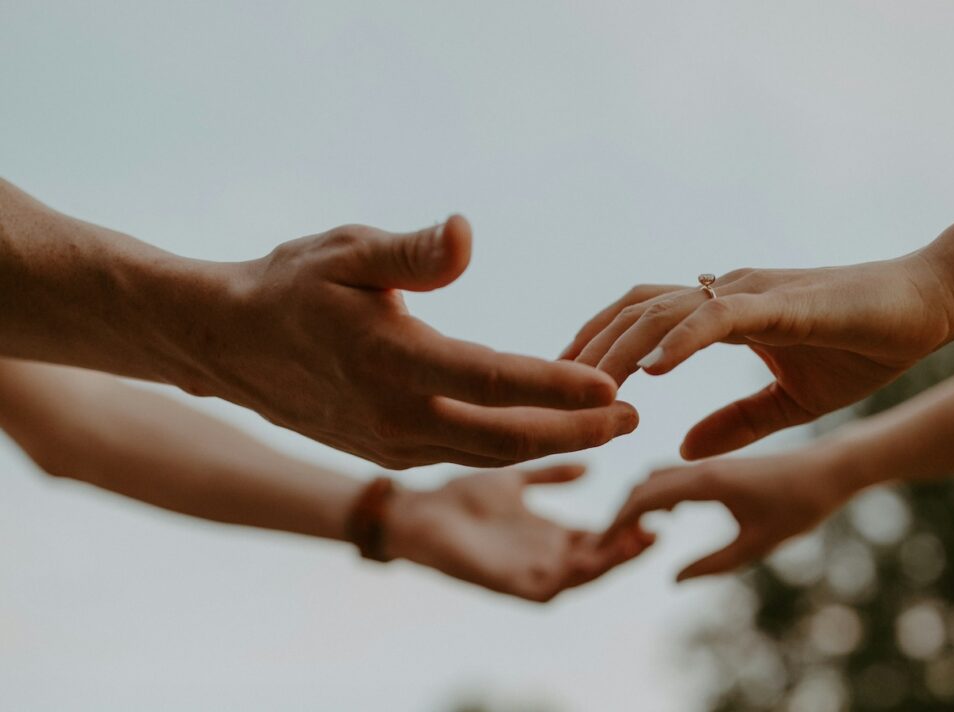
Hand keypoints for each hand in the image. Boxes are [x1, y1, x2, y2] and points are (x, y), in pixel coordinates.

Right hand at [196, 216, 636, 468]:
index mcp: (390, 362)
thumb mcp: (346, 251)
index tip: (615, 387)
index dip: (557, 387)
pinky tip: (539, 425)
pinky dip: (510, 444)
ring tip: (604, 424)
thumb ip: (411, 252)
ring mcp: (389, 444)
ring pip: (486, 454)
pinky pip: (461, 454)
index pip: (492, 382)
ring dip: (550, 441)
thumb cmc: (290, 284)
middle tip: (633, 418)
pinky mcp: (385, 452)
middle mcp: (393, 416)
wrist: (228, 342)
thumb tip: (467, 233)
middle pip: (505, 437)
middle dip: (576, 431)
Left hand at [384, 464, 654, 601]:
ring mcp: (529, 571)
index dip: (628, 522)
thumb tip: (588, 464)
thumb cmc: (461, 498)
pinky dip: (575, 576)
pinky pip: (550, 588)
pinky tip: (592, 558)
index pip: (601, 534)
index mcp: (550, 534)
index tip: (654, 501)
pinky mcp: (508, 584)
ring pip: (582, 575)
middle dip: (630, 545)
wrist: (418, 511)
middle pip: (600, 557)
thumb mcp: (515, 479)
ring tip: (636, 540)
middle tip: (657, 524)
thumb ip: (550, 474)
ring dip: (611, 561)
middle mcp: (545, 555)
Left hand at [561, 253, 953, 458]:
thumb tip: (682, 446)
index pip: (642, 317)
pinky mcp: (780, 301)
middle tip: (554, 388)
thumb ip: (735, 422)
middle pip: (635, 308)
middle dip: (591, 346)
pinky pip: (717, 316)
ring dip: (622, 349)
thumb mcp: (787, 402)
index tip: (567, 382)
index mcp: (723, 313)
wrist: (926, 309)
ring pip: (663, 310)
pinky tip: (651, 372)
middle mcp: (725, 293)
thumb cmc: (861, 346)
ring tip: (593, 391)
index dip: (600, 345)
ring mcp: (749, 293)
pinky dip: (679, 340)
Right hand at [602, 450, 849, 581]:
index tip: (601, 547)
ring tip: (636, 537)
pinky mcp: (717, 467)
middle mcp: (700, 468)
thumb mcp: (758, 544)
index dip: (617, 523)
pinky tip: (671, 518)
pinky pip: (674, 476)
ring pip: (656, 478)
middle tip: (610, 548)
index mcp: (706, 483)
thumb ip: (714, 564)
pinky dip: (659, 495)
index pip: (644, 498)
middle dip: (621, 515)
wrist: (830, 469)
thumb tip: (672, 579)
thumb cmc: (800, 506)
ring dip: (639, 503)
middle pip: (642, 486)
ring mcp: (708, 465)